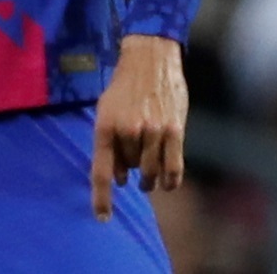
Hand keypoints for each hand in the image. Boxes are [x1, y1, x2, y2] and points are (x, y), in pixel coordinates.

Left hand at [90, 35, 188, 221]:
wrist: (150, 59)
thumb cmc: (124, 86)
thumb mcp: (105, 109)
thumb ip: (108, 142)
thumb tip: (116, 177)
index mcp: (105, 125)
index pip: (101, 170)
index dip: (102, 197)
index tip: (102, 218)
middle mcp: (128, 130)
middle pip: (128, 170)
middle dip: (129, 169)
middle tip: (132, 159)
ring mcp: (153, 132)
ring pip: (150, 172)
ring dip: (149, 178)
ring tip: (148, 175)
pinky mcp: (175, 131)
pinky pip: (173, 168)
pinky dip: (170, 180)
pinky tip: (167, 183)